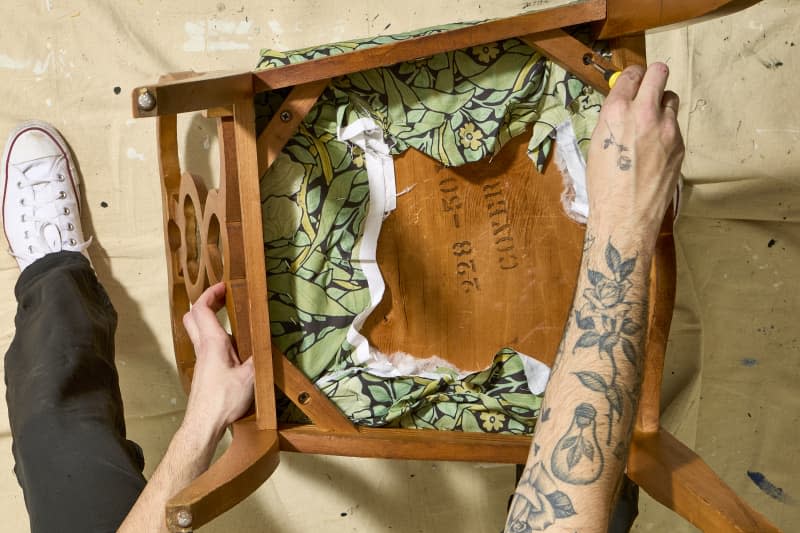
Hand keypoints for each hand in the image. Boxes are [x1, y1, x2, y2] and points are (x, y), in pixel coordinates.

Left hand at [181, 282, 254, 442]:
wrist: (203, 424)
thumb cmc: (223, 400)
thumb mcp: (250, 376)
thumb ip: (260, 357)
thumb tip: (270, 342)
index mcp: (212, 343)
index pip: (202, 308)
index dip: (211, 293)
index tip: (224, 286)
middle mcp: (203, 348)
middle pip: (193, 316)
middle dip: (206, 303)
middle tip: (224, 298)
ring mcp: (202, 360)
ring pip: (198, 331)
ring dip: (210, 319)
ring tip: (232, 318)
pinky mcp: (205, 371)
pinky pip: (206, 346)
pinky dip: (216, 337)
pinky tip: (234, 347)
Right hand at [586, 62, 684, 245]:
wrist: (625, 214)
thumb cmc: (603, 185)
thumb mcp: (597, 144)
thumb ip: (612, 120)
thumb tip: (623, 107)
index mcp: (616, 111)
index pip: (632, 74)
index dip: (633, 77)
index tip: (633, 82)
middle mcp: (644, 113)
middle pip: (659, 72)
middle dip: (654, 76)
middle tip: (649, 87)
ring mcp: (666, 127)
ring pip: (671, 99)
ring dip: (662, 105)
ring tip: (651, 124)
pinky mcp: (679, 143)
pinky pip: (675, 125)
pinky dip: (666, 131)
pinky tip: (655, 150)